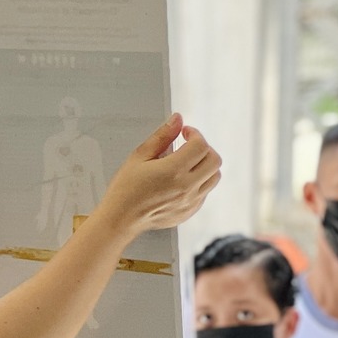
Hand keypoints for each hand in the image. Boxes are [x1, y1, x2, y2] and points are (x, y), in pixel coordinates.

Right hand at [100, 115, 221, 243]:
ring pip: (214, 176)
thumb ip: (162, 136)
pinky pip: (206, 191)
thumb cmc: (126, 188)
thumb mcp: (140, 156)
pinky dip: (200, 181)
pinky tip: (182, 179)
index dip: (194, 134)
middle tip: (188, 145)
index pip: (201, 145)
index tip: (184, 133)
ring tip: (187, 162)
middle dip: (204, 147)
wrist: (122, 218)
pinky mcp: (190, 211)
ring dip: (205, 165)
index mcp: (173, 171)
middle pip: (214, 160)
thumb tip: (177, 119)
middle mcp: (186, 187)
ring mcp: (191, 201)